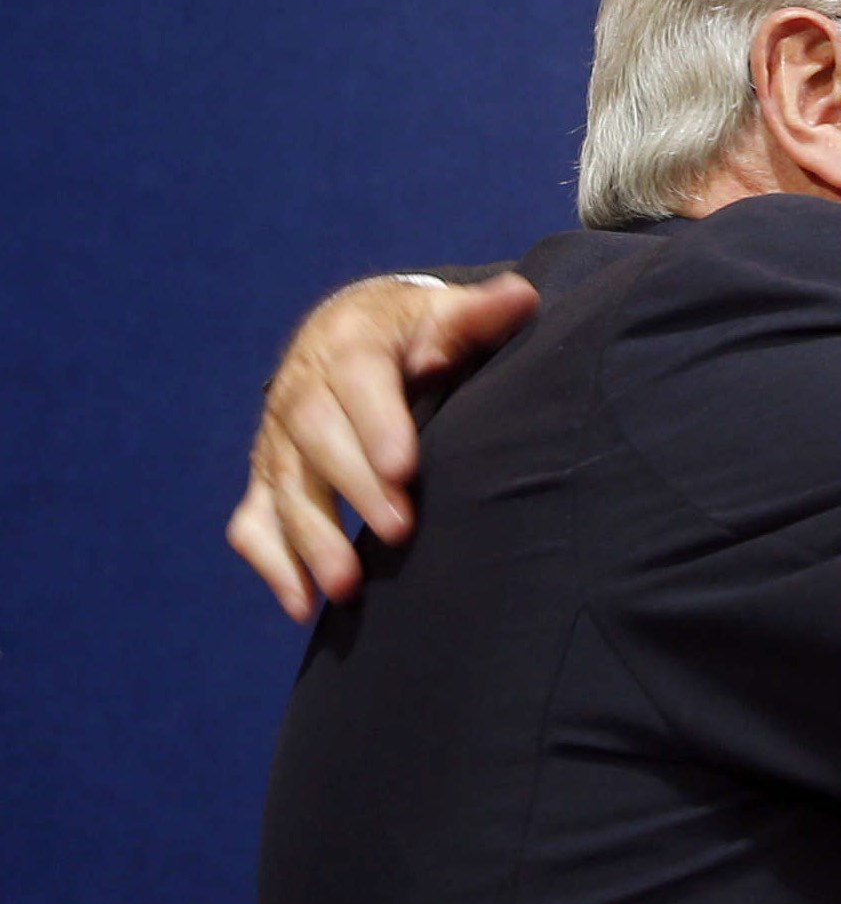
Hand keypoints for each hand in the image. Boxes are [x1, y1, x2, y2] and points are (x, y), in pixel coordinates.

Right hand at [227, 271, 538, 619]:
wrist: (349, 333)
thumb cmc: (414, 331)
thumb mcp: (443, 313)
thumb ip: (478, 314)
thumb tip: (523, 297)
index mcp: (349, 343)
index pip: (355, 380)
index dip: (376, 424)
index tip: (405, 467)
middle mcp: (301, 389)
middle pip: (314, 436)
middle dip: (353, 487)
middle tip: (398, 530)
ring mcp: (277, 438)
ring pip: (282, 487)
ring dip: (310, 540)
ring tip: (347, 586)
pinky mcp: (267, 478)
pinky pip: (254, 523)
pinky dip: (272, 565)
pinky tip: (302, 606)